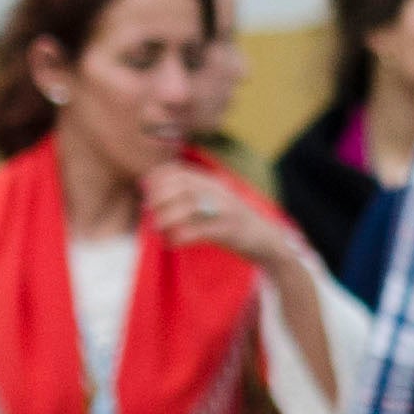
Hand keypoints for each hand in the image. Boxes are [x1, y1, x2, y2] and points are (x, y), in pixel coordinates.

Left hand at [141, 162, 305, 269]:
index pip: (182, 171)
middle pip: (183, 187)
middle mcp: (220, 193)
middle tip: (148, 210)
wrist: (267, 240)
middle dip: (160, 197)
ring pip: (189, 208)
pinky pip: (199, 231)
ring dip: (167, 217)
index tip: (145, 189)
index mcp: (215, 183)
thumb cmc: (234, 222)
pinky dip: (181, 237)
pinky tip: (172, 243)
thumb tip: (153, 192)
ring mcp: (226, 211)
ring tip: (157, 227)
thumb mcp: (216, 200)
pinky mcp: (230, 231)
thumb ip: (192, 193)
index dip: (159, 177)